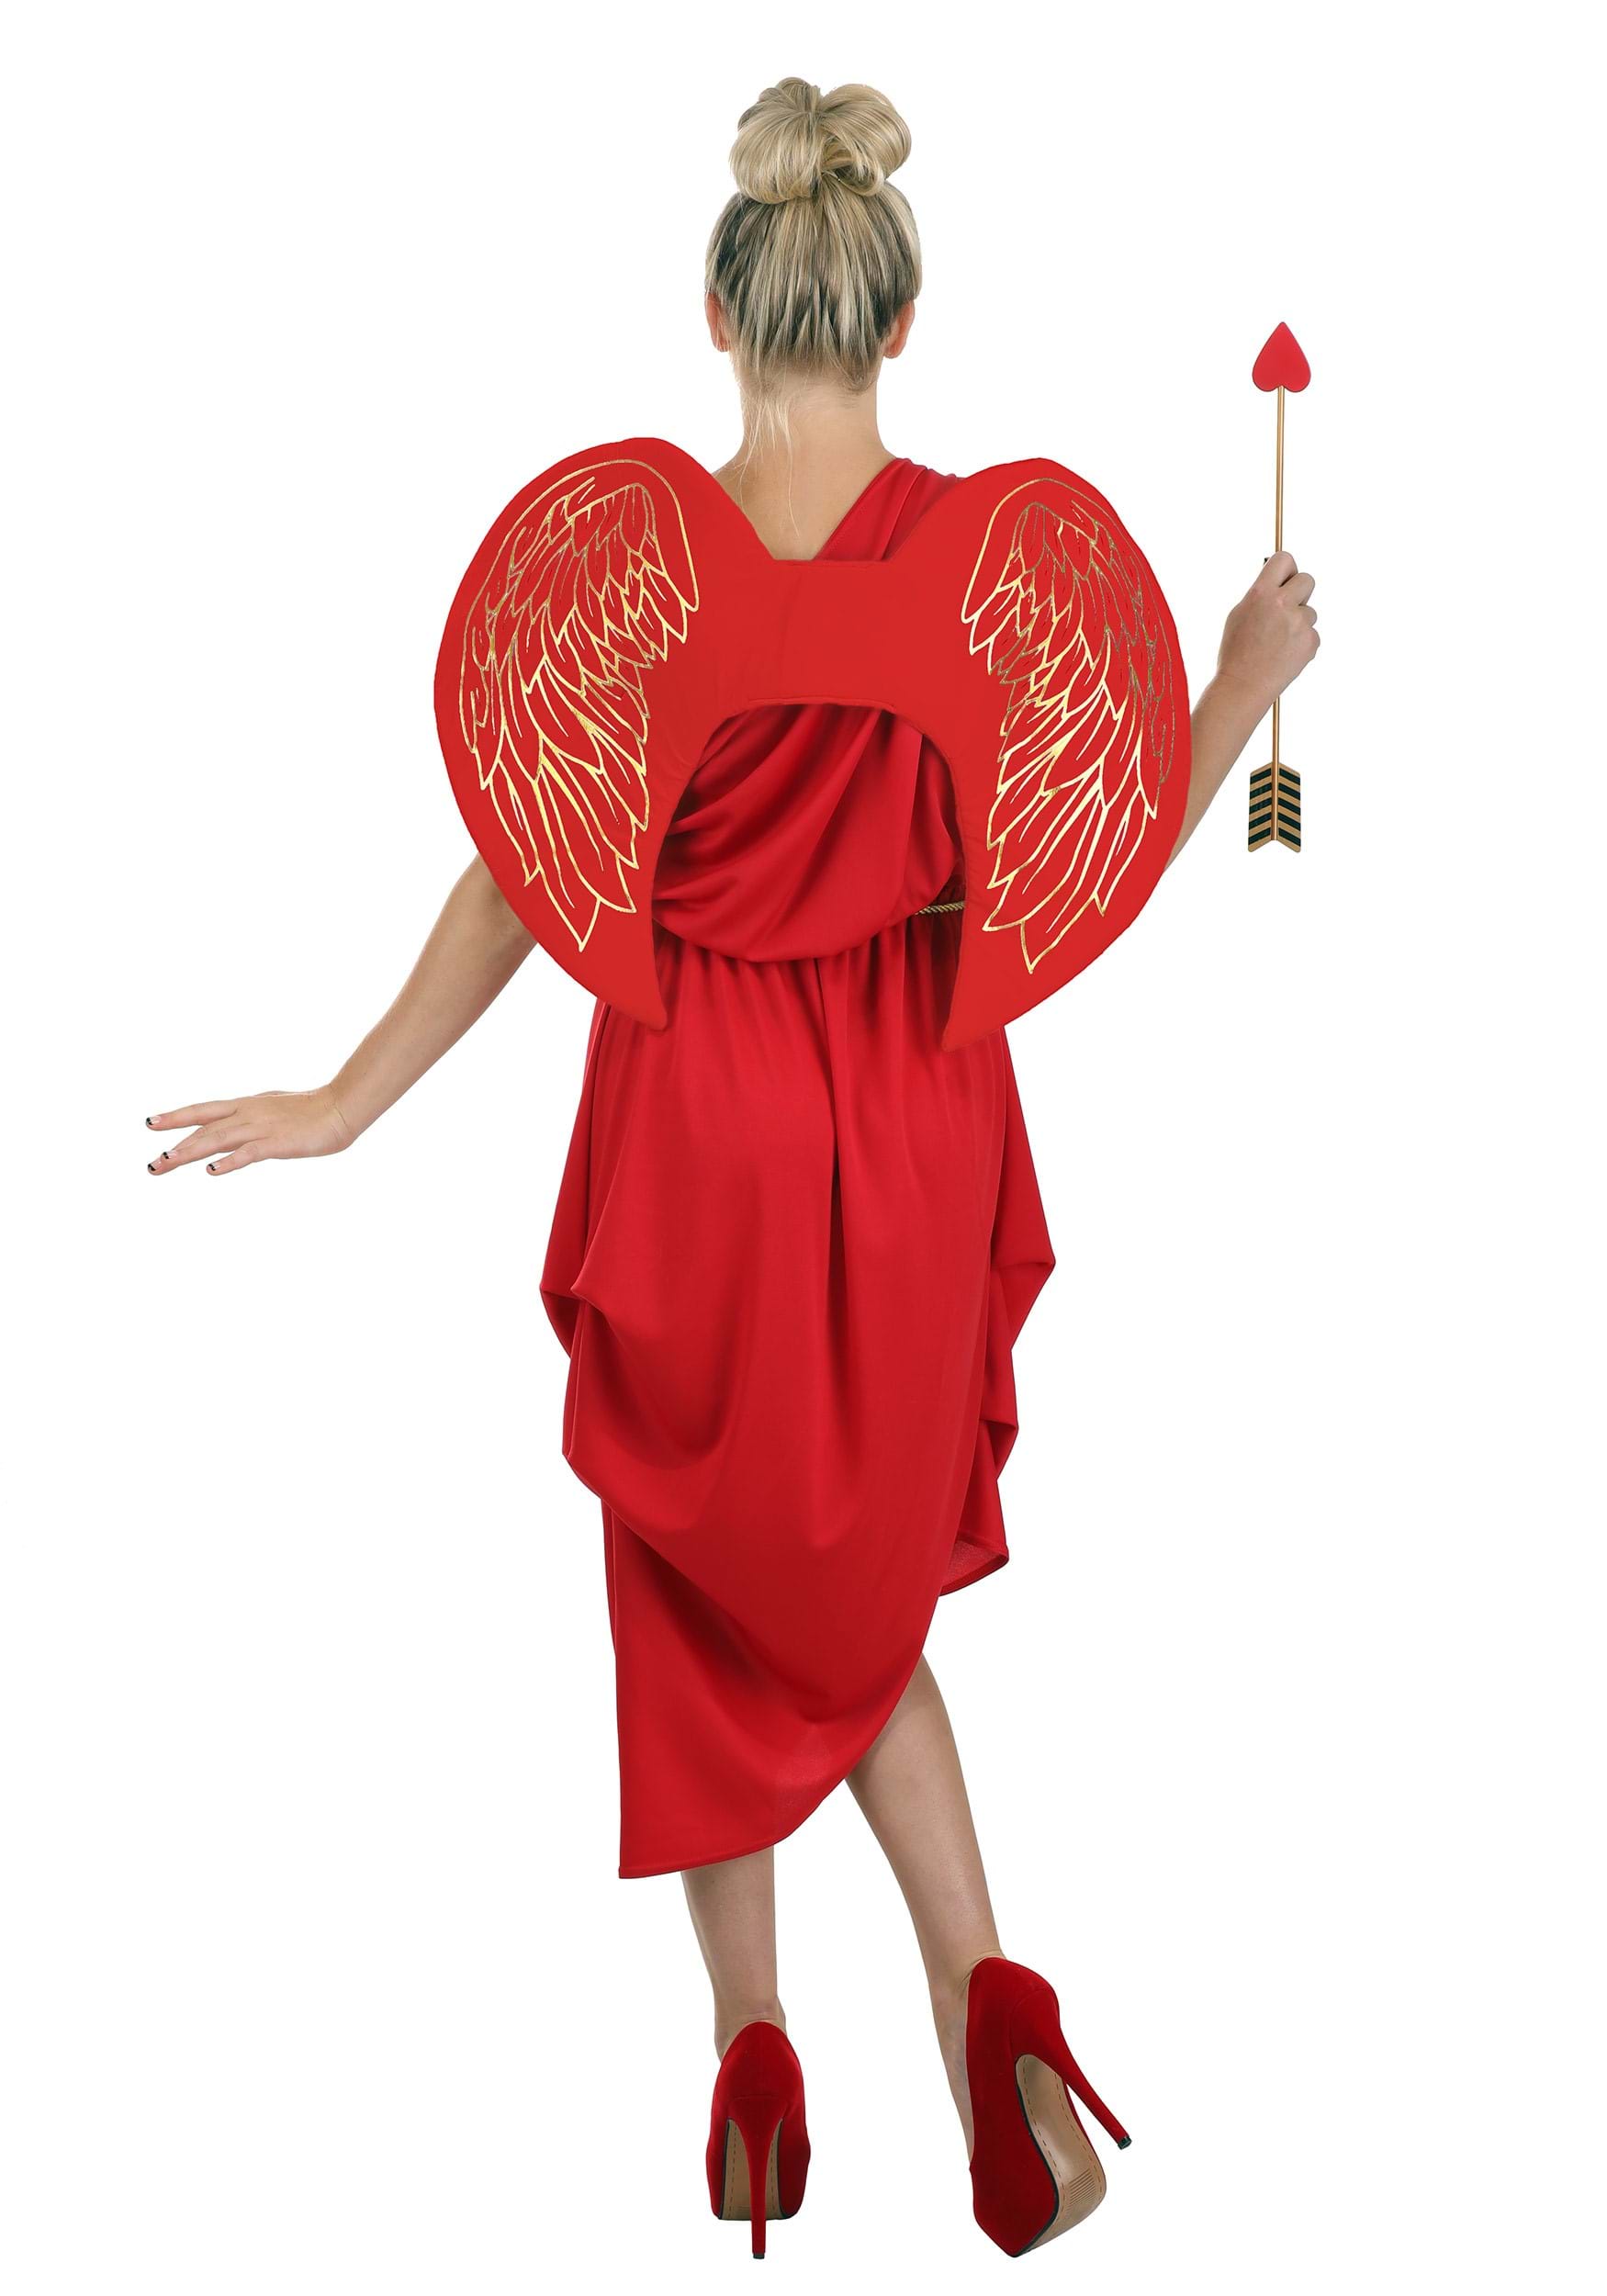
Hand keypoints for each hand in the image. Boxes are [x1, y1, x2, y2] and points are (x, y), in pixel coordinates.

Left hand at [143, 1087, 353, 1177]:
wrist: (342, 1107)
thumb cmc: (314, 1111)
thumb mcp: (274, 1110)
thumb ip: (254, 1118)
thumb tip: (239, 1128)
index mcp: (246, 1105)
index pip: (203, 1110)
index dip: (176, 1116)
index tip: (151, 1123)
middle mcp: (247, 1114)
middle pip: (203, 1129)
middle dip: (175, 1145)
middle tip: (152, 1165)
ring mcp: (261, 1127)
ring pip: (217, 1139)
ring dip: (189, 1152)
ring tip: (166, 1163)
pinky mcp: (278, 1143)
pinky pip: (248, 1153)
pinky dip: (229, 1161)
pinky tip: (211, 1171)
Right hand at [1215, 552, 1320, 714]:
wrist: (1243, 686)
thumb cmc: (1237, 652)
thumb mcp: (1239, 615)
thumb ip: (1260, 595)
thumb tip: (1278, 581)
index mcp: (1260, 594)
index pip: (1285, 559)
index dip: (1287, 568)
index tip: (1285, 577)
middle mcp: (1282, 604)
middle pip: (1307, 580)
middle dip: (1300, 592)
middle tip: (1287, 609)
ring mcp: (1299, 623)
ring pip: (1310, 612)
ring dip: (1299, 623)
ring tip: (1278, 642)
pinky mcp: (1311, 641)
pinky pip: (1312, 633)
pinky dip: (1301, 643)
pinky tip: (1284, 654)